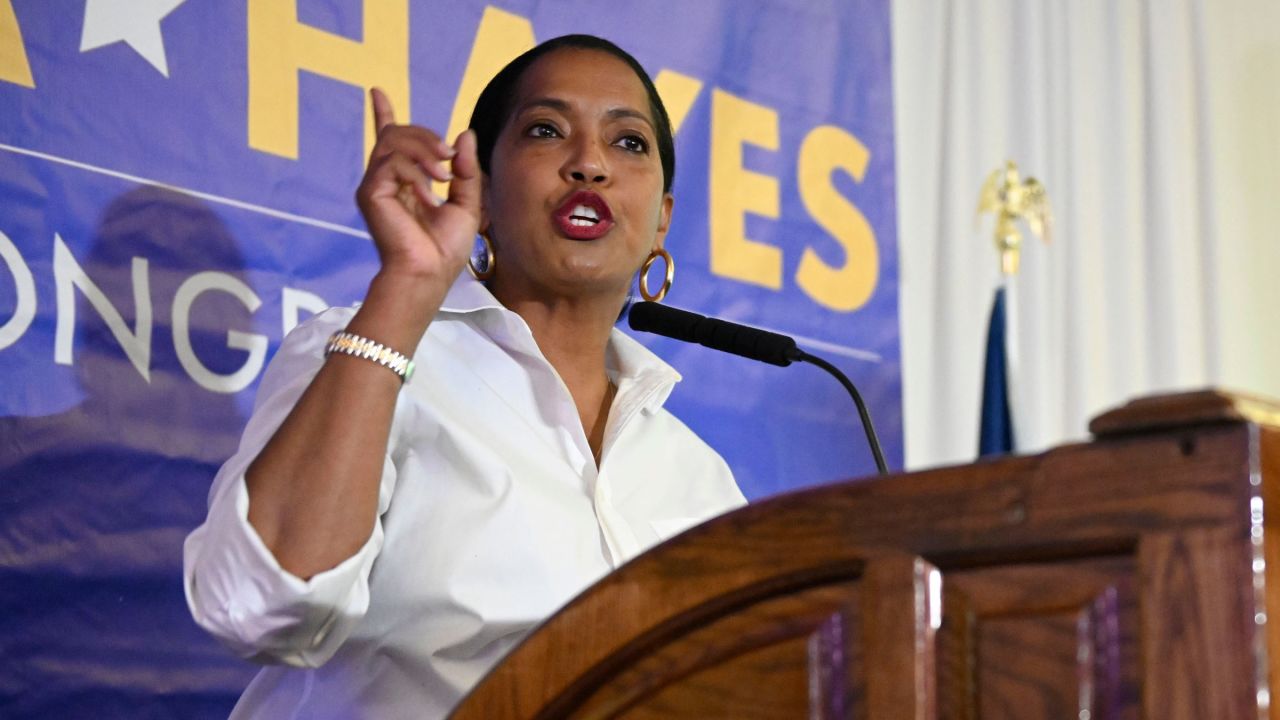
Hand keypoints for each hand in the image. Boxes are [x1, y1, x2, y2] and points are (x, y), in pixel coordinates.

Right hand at [355, 88, 482, 287]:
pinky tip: (429, 197)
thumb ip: (466, 170)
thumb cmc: (445, 248)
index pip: (390, 141)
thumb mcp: (467, 203)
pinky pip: (393, 162)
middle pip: (398, 133)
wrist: (429, 272)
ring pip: (395, 140)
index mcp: (405, 181)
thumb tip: (464, 135)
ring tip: (443, 178)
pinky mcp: (370, 192)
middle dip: (427, 137)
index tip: (376, 92)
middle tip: (450, 159)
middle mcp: (386, 180)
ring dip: (425, 152)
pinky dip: (417, 175)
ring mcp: (375, 185)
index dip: (383, 114)